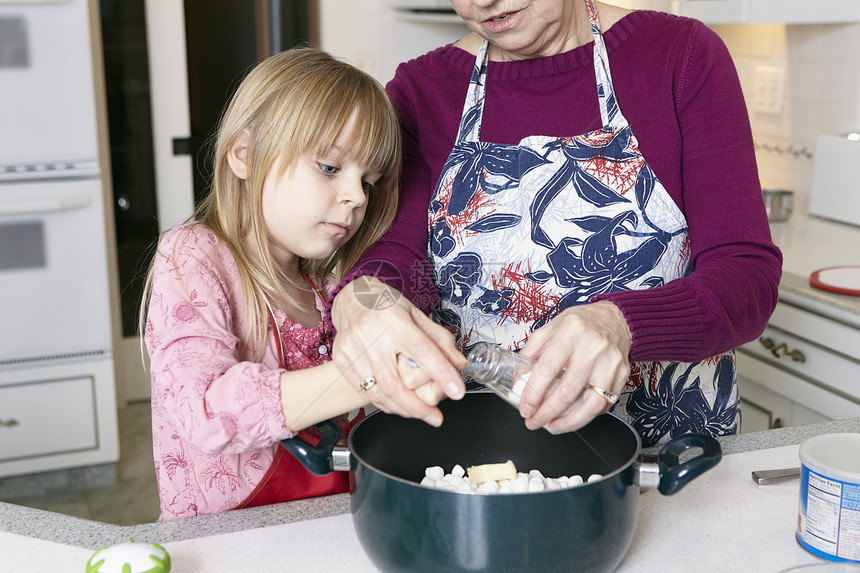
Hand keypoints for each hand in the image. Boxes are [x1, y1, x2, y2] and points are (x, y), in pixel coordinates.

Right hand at [331, 276, 466, 425]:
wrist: (350, 298)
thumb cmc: (385, 304)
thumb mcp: (416, 314)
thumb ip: (439, 339)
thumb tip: (459, 364)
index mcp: (394, 321)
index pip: (422, 350)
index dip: (441, 374)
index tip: (457, 391)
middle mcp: (370, 336)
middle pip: (394, 382)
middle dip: (417, 407)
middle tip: (436, 418)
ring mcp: (352, 351)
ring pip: (378, 392)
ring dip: (402, 409)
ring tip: (420, 414)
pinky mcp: (342, 361)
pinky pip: (364, 391)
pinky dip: (385, 403)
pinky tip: (399, 406)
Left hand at [518, 300, 630, 433]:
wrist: (615, 318)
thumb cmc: (581, 323)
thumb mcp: (550, 327)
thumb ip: (531, 352)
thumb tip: (517, 380)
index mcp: (570, 331)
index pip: (547, 369)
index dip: (533, 394)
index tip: (525, 408)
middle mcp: (593, 346)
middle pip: (567, 391)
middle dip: (546, 413)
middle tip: (534, 421)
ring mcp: (611, 362)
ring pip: (591, 403)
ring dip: (569, 421)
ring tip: (553, 426)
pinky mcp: (623, 374)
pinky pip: (605, 403)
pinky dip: (588, 415)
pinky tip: (575, 416)